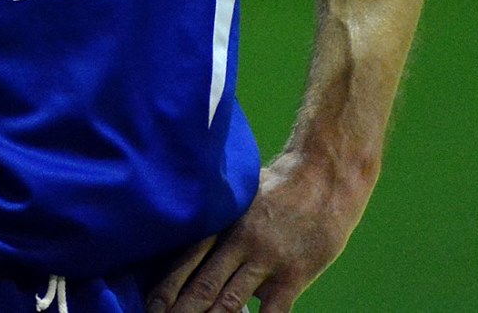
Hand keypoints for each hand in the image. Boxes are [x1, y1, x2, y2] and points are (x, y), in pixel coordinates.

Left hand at [145, 151, 369, 312]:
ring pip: (230, 303)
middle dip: (182, 310)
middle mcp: (239, 242)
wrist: (324, 177)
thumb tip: (191, 244)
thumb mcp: (239, 195)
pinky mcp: (294, 275)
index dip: (167, 287)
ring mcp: (267, 260)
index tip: (153, 306)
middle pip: (203, 286)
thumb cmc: (279, 187)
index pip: (186, 259)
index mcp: (222, 222)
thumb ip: (218, 221)